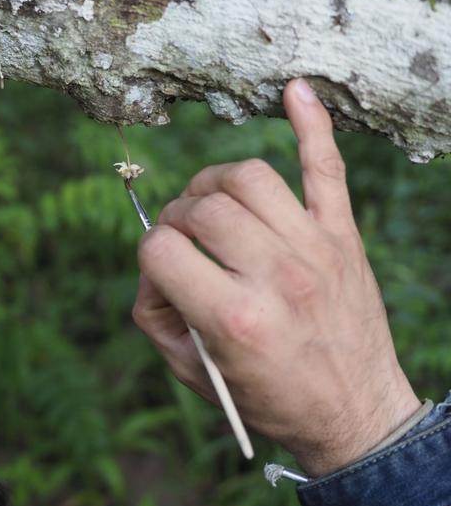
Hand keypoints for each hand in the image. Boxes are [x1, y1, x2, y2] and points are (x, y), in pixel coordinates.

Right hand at [132, 78, 420, 475]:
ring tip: (212, 204)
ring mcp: (313, 250)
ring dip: (214, 183)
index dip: (150, 255)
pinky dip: (310, 125)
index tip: (163, 272)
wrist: (354, 413)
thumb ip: (156, 316)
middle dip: (177, 219)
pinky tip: (294, 91)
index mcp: (232, 317)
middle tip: (185, 242)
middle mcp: (273, 276)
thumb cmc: (268, 398)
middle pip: (200, 208)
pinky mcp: (343, 238)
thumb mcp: (194, 374)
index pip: (161, 249)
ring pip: (248, 177)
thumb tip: (151, 264)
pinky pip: (326, 168)